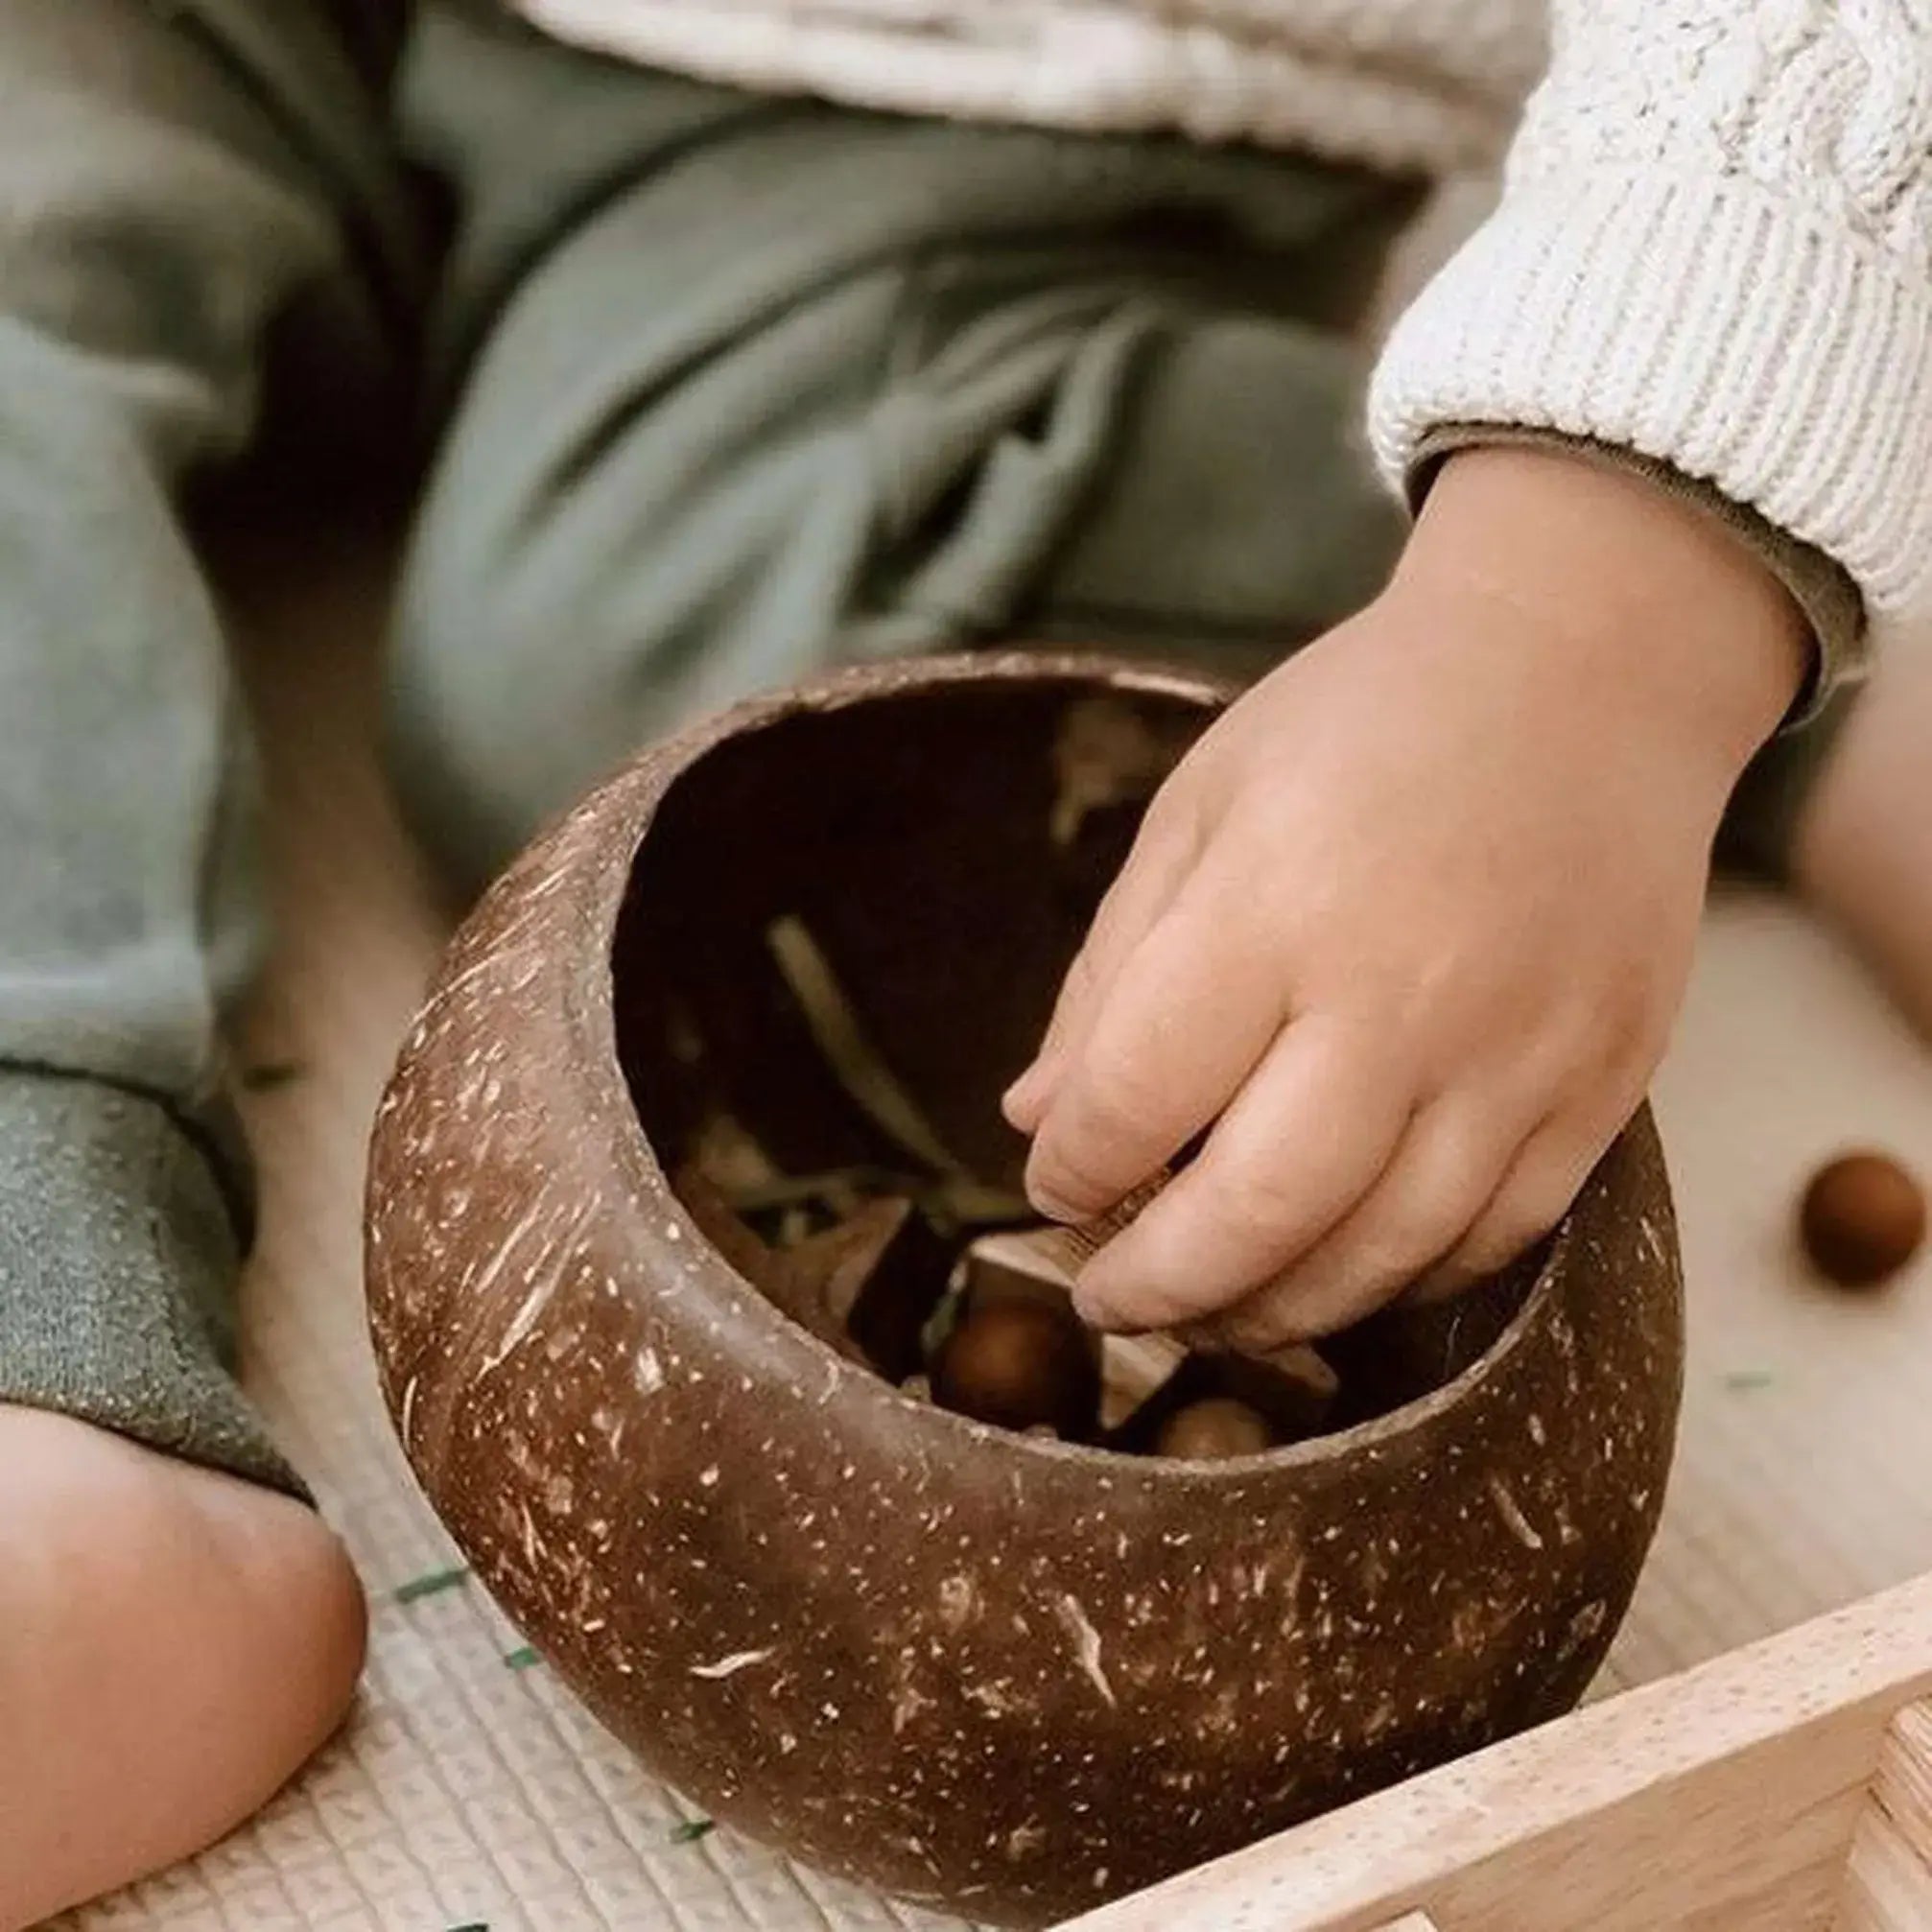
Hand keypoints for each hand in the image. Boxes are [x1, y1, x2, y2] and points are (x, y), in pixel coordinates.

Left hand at [1004, 448, 1807, 1345]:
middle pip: (1258, 1213)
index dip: (1073, 1168)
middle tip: (1109, 1298)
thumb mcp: (1200, 808)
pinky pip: (1499, 1238)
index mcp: (1274, 906)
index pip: (1137, 1097)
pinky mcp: (1602, 1085)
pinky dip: (1403, 1282)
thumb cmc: (1364, 726)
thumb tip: (1034, 1119)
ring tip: (1212, 1309)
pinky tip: (1340, 1270)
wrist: (1585, 671)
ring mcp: (1519, 1053)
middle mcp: (1403, 997)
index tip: (1054, 1187)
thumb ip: (1113, 973)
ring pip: (1381, 1255)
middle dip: (1157, 1286)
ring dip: (1274, 1312)